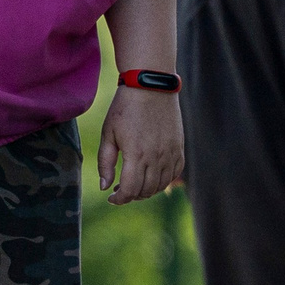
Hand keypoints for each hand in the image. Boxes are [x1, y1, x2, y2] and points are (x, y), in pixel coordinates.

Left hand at [98, 86, 184, 203]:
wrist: (150, 85)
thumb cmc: (125, 108)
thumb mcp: (108, 133)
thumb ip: (105, 162)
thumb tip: (105, 187)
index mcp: (136, 154)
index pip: (130, 190)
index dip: (120, 199)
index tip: (112, 197)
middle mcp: (156, 157)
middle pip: (146, 191)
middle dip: (131, 196)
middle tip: (121, 190)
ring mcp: (170, 152)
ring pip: (161, 185)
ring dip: (147, 190)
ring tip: (135, 183)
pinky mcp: (179, 147)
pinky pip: (175, 173)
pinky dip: (163, 180)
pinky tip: (152, 175)